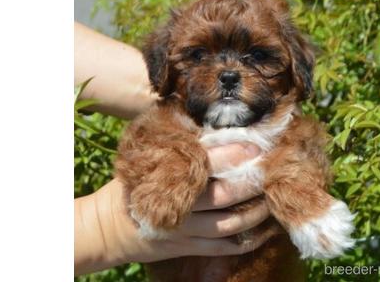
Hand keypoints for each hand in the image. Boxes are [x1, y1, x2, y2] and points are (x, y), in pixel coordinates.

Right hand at [75, 142, 273, 274]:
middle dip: (253, 183)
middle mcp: (180, 206)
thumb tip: (215, 132)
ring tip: (272, 200)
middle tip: (272, 172)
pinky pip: (223, 248)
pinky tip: (265, 231)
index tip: (257, 147)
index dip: (236, 153)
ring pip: (230, 224)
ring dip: (256, 213)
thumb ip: (179, 149)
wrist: (107, 227)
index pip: (209, 162)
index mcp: (169, 179)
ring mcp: (185, 231)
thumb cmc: (131, 186)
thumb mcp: (147, 162)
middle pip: (226, 195)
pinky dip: (247, 241)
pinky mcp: (187, 248)